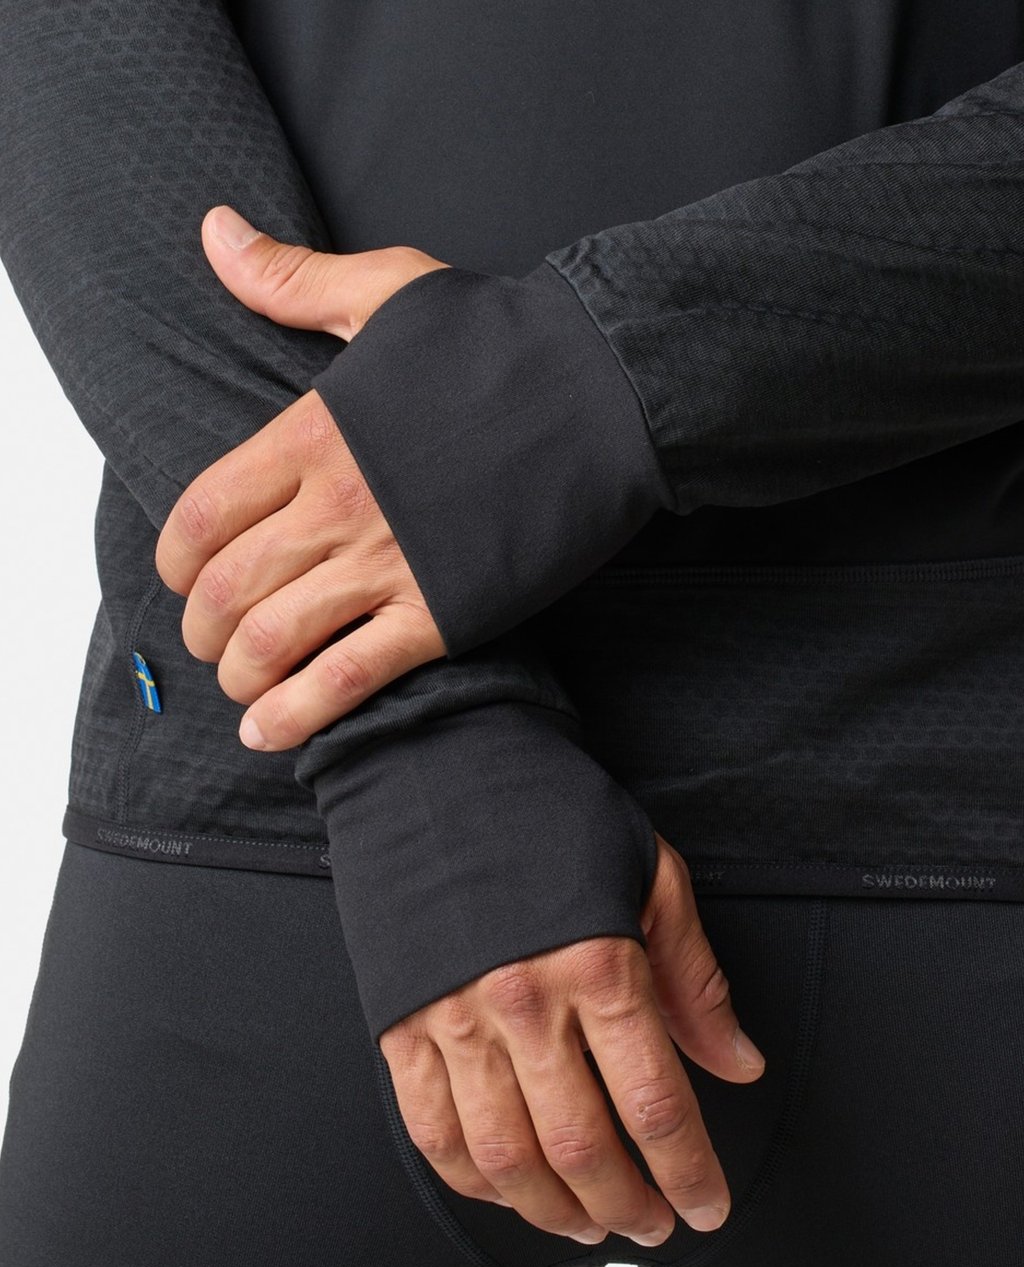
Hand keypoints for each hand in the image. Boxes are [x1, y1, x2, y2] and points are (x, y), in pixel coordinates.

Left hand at [154, 204, 453, 752]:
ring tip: (244, 687)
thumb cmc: (500, 340)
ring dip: (241, 677)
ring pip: (273, 643)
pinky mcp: (442, 614)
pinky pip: (347, 680)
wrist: (608, 392)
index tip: (183, 576)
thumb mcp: (387, 290)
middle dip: (203, 629)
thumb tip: (215, 230)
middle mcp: (336, 506)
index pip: (201, 514)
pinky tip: (270, 733)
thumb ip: (290, 281)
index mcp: (311, 433)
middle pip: (225, 590)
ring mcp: (388, 564)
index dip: (175, 559)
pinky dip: (298, 717)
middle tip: (214, 640)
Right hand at [378, 832, 766, 1245]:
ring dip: (555, 1211)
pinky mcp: (398, 1025)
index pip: (655, 1104)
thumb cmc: (549, 811)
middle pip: (583, 1148)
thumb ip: (694, 977)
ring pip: (506, 1157)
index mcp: (598, 962)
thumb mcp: (648, 872)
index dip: (690, 1172)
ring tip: (589, 1223)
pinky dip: (474, 1179)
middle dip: (630, 1205)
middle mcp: (523, 1002)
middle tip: (656, 1223)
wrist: (433, 762)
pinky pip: (432, 1132)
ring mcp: (452, 1018)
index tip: (710, 1207)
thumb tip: (740, 1065)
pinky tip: (509, 1188)